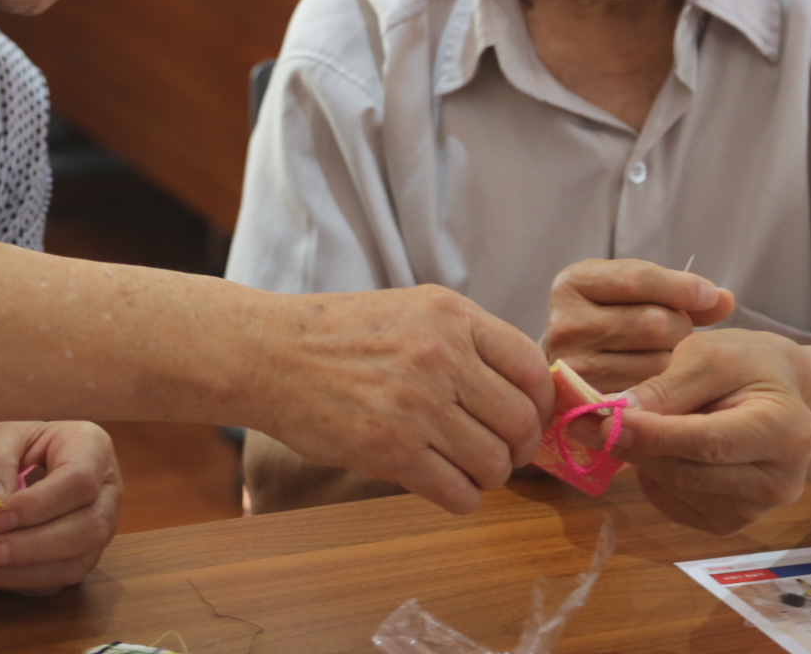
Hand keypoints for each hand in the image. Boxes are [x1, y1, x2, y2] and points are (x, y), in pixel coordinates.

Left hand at [0, 420, 121, 594]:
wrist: (2, 459)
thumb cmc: (4, 437)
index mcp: (92, 446)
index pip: (79, 482)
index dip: (38, 506)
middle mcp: (106, 490)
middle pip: (87, 529)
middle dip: (30, 547)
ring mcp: (98, 527)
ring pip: (74, 563)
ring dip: (20, 571)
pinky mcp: (79, 557)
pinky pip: (56, 580)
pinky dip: (16, 580)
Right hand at [255, 285, 553, 514]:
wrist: (269, 354)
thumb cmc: (341, 336)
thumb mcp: (413, 311)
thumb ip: (468, 342)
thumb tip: (528, 391)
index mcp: (452, 315)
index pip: (533, 369)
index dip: (541, 405)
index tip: (528, 420)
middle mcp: (442, 356)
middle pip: (522, 422)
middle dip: (518, 449)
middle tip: (500, 454)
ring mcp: (417, 405)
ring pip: (494, 464)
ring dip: (488, 477)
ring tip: (465, 469)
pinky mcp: (390, 450)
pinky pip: (458, 492)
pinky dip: (462, 499)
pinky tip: (445, 486)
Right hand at [545, 259, 734, 393]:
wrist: (574, 365)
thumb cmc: (613, 321)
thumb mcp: (635, 293)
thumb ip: (680, 294)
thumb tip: (723, 300)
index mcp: (574, 282)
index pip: (638, 279)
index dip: (682, 287)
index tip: (711, 296)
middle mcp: (565, 323)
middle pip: (654, 323)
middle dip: (678, 328)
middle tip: (675, 336)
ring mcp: (574, 366)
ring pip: (657, 363)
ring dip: (673, 362)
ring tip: (662, 357)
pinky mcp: (589, 403)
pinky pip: (651, 395)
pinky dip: (663, 389)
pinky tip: (660, 382)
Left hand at [609, 329, 810, 535]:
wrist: (777, 394)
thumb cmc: (744, 365)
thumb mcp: (709, 355)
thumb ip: (666, 386)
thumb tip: (619, 414)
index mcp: (786, 431)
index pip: (709, 442)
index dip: (654, 435)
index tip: (607, 420)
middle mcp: (780, 482)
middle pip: (689, 471)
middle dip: (632, 445)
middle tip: (582, 421)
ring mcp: (756, 510)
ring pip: (675, 489)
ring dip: (639, 458)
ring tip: (621, 425)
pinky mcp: (729, 524)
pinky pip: (673, 504)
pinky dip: (652, 475)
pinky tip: (657, 447)